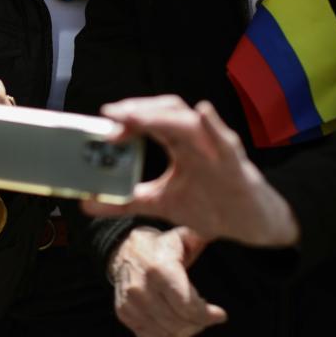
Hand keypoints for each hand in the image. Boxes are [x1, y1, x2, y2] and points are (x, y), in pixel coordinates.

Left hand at [82, 96, 299, 246]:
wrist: (248, 225)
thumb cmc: (211, 206)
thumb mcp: (161, 204)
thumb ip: (126, 201)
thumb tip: (87, 205)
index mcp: (180, 144)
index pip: (151, 121)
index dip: (129, 118)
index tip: (106, 122)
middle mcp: (196, 139)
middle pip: (167, 112)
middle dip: (140, 111)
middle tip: (114, 115)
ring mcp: (216, 148)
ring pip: (189, 122)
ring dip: (161, 116)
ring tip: (136, 115)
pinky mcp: (234, 163)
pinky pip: (225, 140)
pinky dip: (213, 125)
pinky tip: (203, 112)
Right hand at [108, 226, 226, 336]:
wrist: (124, 250)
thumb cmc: (162, 246)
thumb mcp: (182, 237)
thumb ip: (202, 238)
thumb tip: (222, 229)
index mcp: (159, 269)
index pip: (187, 306)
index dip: (207, 315)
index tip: (221, 315)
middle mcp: (141, 288)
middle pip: (179, 323)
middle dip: (199, 323)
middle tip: (207, 316)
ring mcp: (130, 303)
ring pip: (167, 335)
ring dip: (185, 332)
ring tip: (192, 319)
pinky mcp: (124, 314)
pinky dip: (167, 336)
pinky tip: (174, 323)